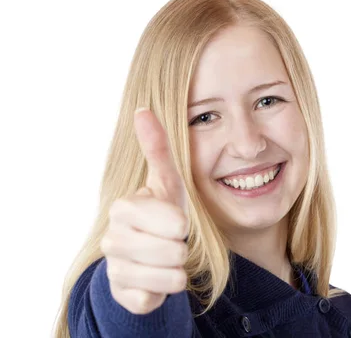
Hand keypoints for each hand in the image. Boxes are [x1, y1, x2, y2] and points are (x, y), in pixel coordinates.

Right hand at [100, 108, 189, 314]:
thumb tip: (142, 109)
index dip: (182, 224)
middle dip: (182, 247)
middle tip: (171, 241)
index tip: (174, 221)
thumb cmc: (162, 214)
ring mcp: (114, 268)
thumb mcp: (167, 182)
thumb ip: (157, 148)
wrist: (149, 254)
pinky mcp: (121, 295)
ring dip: (177, 269)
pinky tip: (154, 279)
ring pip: (171, 276)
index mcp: (124, 208)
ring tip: (166, 258)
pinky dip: (163, 291)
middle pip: (174, 251)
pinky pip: (155, 298)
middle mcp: (112, 238)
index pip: (174, 221)